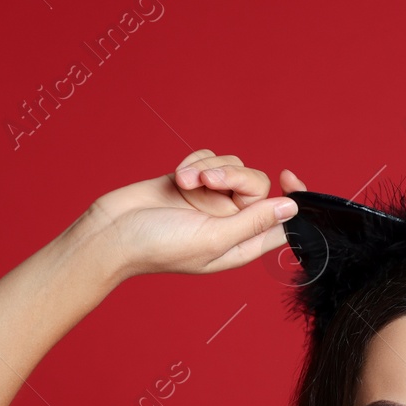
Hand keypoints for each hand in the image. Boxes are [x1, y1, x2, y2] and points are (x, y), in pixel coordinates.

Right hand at [78, 150, 308, 279]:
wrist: (112, 232)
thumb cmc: (159, 246)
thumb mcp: (214, 238)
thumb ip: (254, 223)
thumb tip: (291, 208)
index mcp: (242, 244)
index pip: (282, 223)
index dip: (293, 201)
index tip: (291, 178)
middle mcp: (230, 222)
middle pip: (256, 185)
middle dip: (233, 176)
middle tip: (208, 181)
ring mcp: (210, 200)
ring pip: (232, 167)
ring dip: (209, 168)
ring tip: (185, 182)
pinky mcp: (191, 181)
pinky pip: (209, 158)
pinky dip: (195, 163)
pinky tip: (177, 177)